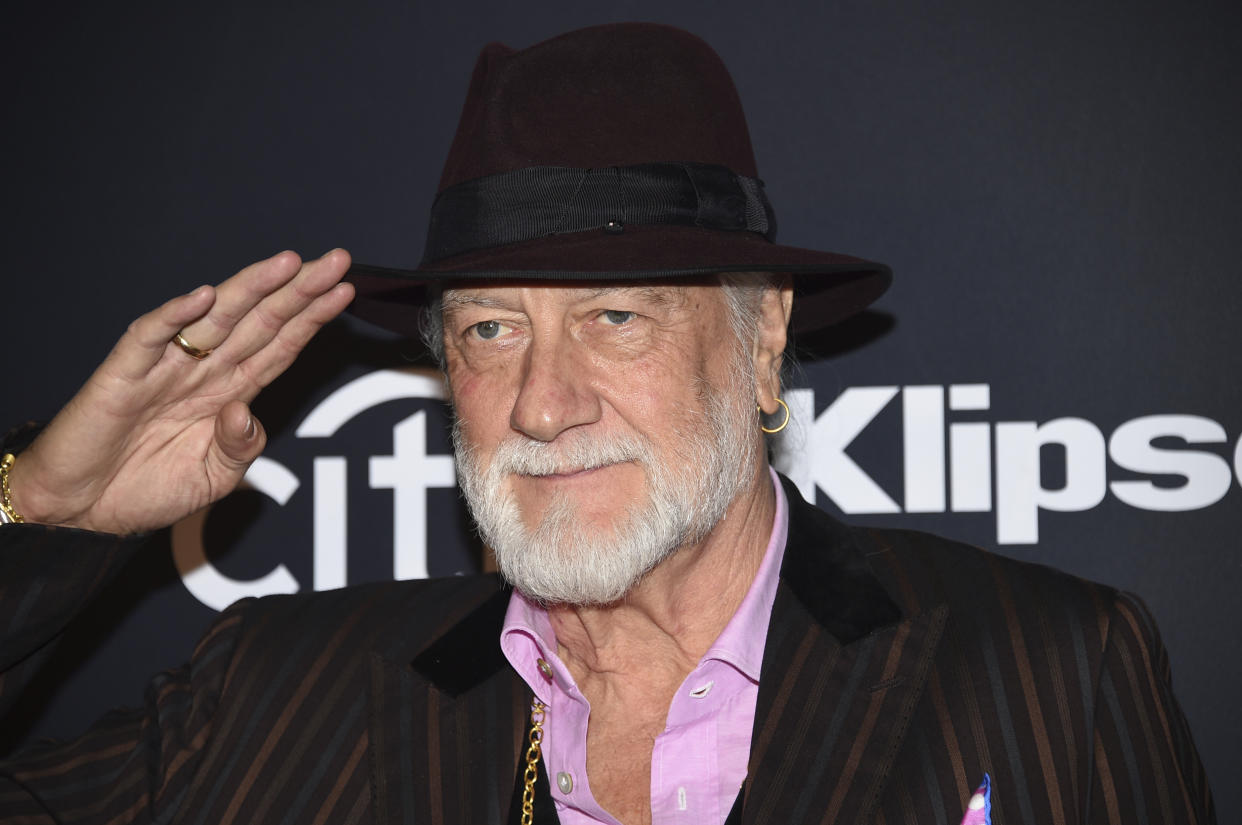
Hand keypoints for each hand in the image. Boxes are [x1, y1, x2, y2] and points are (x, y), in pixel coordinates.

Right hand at [8, 250, 355, 533]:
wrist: (82, 511)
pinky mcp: (123, 374)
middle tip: (337, 261)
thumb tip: (247, 414)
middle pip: (260, 321)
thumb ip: (240, 448)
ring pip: (215, 319)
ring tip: (289, 264)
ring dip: (251, 289)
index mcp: (228, 392)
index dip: (311, 318)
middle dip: (299, 291)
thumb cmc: (146, 489)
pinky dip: (174, 316)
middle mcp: (202, 371)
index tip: (344, 291)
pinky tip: (204, 297)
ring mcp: (164, 368)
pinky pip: (149, 337)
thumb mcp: (213, 478)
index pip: (280, 345)